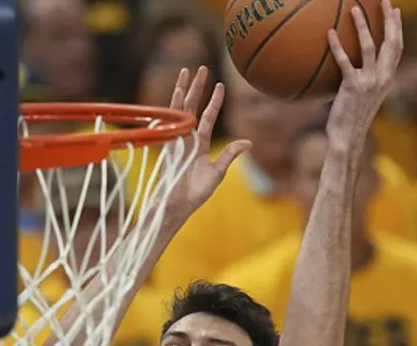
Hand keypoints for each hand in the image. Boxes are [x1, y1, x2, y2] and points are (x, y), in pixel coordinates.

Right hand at [161, 66, 251, 226]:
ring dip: (182, 90)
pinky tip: (174, 94)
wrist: (177, 206)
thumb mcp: (217, 173)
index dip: (214, 101)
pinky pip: (168, 122)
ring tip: (185, 72)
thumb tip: (249, 142)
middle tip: (201, 68)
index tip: (220, 84)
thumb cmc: (196, 194)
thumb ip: (230, 155)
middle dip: (196, 87)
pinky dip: (170, 108)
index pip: (208, 117)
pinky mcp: (167, 145)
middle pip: (191, 106)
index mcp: (200, 144)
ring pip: (179, 109)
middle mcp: (187, 138)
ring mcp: (176, 140)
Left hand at [325, 0, 403, 139]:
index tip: (395, 11)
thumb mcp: (362, 96)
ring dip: (363, 26)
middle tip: (384, 0)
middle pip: (391, 42)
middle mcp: (383, 78)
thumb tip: (350, 65)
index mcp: (387, 78)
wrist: (348, 137)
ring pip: (370, 47)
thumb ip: (362, 79)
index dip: (397, 28)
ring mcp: (369, 82)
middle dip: (389, 19)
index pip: (397, 48)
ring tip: (354, 9)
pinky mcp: (353, 86)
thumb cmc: (351, 118)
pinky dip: (337, 46)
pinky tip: (329, 33)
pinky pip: (345, 61)